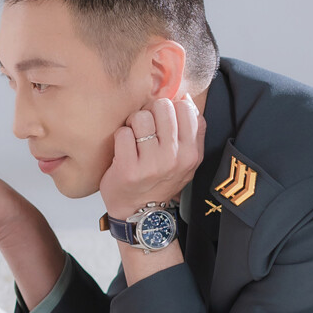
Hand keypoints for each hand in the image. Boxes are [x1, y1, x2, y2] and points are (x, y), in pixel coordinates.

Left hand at [100, 95, 205, 221]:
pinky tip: (124, 151)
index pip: (185, 108)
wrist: (140, 214)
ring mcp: (152, 164)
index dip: (170, 108)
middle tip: (145, 130)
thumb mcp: (186, 160)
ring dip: (133, 124)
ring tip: (134, 140)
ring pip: (140, 116)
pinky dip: (120, 138)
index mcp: (192, 153)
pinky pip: (122, 133)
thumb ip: (191, 131)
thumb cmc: (160, 181)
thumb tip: (185, 98)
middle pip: (162, 106)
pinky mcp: (129, 169)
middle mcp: (175, 158)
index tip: (162, 122)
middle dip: (150, 113)